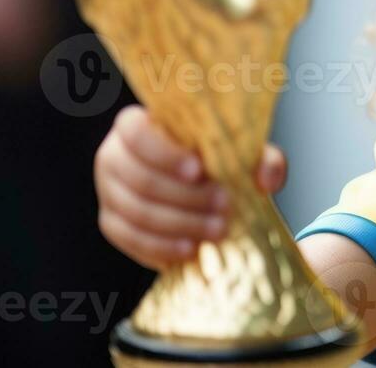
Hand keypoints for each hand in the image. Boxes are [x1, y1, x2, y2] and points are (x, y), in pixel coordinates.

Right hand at [93, 105, 287, 270]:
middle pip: (141, 179)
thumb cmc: (215, 157)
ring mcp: (108, 190)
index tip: (199, 170)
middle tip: (224, 206)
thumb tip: (267, 179)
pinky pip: (129, 239)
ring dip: (179, 225)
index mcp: (137, 124)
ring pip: (137, 212)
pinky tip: (190, 250)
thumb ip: (262, 159)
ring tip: (216, 231)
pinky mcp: (111, 221)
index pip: (136, 133)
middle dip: (186, 197)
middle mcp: (113, 154)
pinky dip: (160, 247)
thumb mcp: (242, 150)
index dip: (165, 154)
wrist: (199, 182)